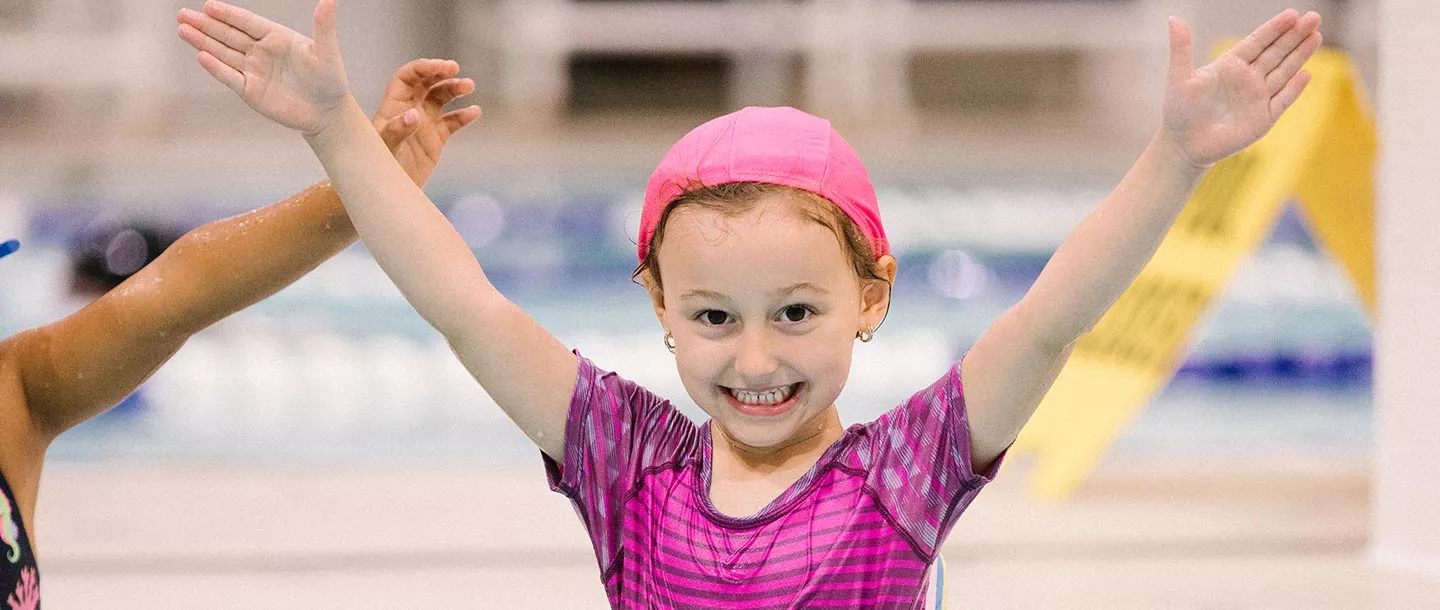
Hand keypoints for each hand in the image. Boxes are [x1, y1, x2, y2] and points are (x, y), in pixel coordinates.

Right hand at [177, 0, 350, 135]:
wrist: (327, 112)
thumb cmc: (330, 79)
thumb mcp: (327, 51)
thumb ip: (323, 25)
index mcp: (276, 37)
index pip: (248, 22)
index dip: (229, 14)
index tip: (209, 5)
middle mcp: (261, 51)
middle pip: (228, 35)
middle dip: (205, 24)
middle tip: (183, 13)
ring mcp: (253, 70)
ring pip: (224, 53)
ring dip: (203, 42)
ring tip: (182, 29)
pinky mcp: (250, 90)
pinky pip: (230, 77)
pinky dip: (216, 68)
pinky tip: (201, 56)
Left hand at [370, 59, 482, 186]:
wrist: (387, 190)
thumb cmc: (377, 166)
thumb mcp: (384, 147)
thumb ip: (397, 130)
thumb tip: (415, 114)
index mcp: (393, 106)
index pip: (408, 78)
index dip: (423, 68)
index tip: (441, 67)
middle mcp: (409, 110)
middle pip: (426, 83)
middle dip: (440, 73)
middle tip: (455, 69)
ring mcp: (423, 124)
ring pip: (441, 98)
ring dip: (454, 89)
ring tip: (469, 85)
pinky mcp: (435, 140)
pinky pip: (452, 123)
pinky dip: (464, 116)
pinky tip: (475, 112)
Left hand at [1160, 9, 1322, 168]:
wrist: (1183, 145)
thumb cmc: (1179, 111)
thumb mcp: (1178, 77)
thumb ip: (1181, 48)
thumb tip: (1174, 18)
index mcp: (1230, 65)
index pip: (1257, 41)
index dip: (1274, 28)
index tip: (1292, 14)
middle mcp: (1248, 78)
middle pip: (1276, 52)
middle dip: (1295, 35)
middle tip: (1314, 17)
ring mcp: (1258, 97)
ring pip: (1284, 71)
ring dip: (1300, 55)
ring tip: (1316, 36)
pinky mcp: (1263, 118)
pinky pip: (1282, 101)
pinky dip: (1294, 89)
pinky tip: (1306, 74)